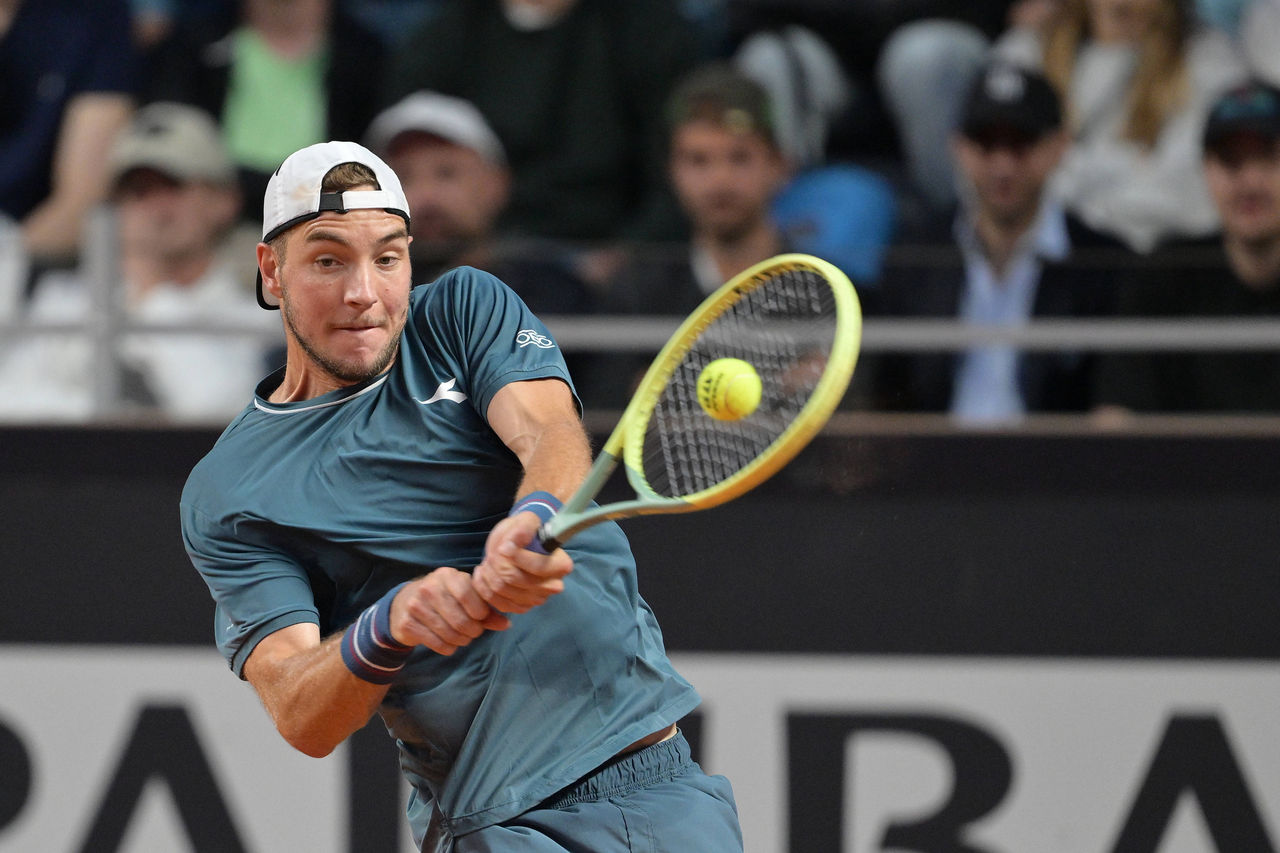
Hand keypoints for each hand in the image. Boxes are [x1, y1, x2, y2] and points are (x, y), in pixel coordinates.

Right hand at [389, 567, 509, 655]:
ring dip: (461, 640)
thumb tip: (506, 624)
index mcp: (446, 575)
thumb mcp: (464, 598)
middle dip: (473, 631)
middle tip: (474, 632)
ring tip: (463, 637)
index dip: (480, 612)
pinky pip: (437, 643)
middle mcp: (429, 587)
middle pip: (460, 619)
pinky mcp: (407, 623)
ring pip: (449, 633)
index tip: (482, 617)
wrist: (405, 604)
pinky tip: (448, 642)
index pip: (467, 595)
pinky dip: (448, 647)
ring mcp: (415, 605)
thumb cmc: (444, 600)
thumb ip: (486, 610)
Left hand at [472, 511, 573, 613]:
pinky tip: (483, 573)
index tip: (503, 546)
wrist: (517, 546)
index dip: (517, 556)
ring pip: (501, 589)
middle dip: (497, 563)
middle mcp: (553, 585)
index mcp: (560, 565)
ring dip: (488, 573)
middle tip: (494, 553)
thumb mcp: (524, 521)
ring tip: (488, 561)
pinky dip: (484, 587)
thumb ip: (524, 526)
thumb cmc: (524, 533)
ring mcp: (537, 599)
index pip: (538, 566)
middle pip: (514, 578)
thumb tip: (519, 535)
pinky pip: (496, 602)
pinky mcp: (522, 607)